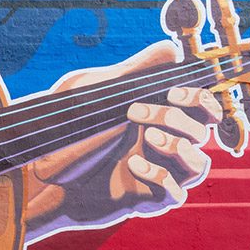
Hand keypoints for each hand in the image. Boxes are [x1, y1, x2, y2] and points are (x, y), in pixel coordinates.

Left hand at [22, 41, 221, 238]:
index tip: (171, 91)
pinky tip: (133, 164)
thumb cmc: (72, 130)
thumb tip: (174, 50)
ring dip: (178, 147)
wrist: (45, 173)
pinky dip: (160, 177)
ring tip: (146, 137)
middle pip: (202, 131)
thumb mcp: (98, 93)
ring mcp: (160, 172)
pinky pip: (176, 194)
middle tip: (134, 112)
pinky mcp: (150, 199)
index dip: (200, 98)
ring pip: (199, 165)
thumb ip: (135, 72)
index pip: (204, 107)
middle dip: (177, 118)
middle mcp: (165, 144)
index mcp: (160, 116)